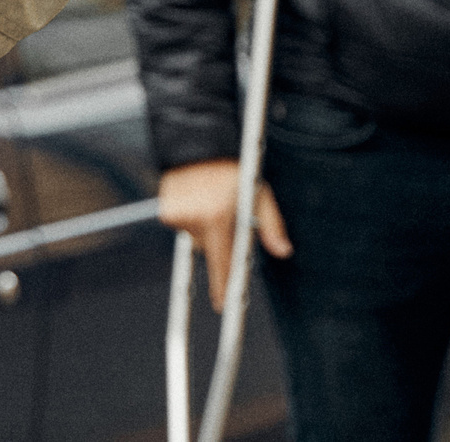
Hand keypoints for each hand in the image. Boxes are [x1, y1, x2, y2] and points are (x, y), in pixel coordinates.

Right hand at [158, 159, 292, 310]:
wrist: (198, 145)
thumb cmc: (233, 171)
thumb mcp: (259, 195)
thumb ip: (272, 226)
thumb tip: (284, 251)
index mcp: (218, 217)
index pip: (221, 262)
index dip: (222, 287)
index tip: (223, 305)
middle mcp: (194, 218)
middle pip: (209, 250)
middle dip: (219, 240)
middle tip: (224, 214)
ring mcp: (176, 214)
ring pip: (195, 238)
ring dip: (204, 228)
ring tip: (209, 201)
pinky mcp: (165, 210)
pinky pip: (182, 226)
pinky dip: (191, 220)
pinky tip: (196, 200)